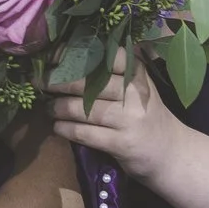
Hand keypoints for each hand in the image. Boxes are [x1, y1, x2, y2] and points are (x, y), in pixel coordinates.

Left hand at [47, 55, 187, 181]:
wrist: (170, 153)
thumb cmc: (144, 115)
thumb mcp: (137, 88)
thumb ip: (111, 73)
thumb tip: (65, 57)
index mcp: (137, 74)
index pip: (106, 55)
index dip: (74, 53)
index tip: (51, 56)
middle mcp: (135, 93)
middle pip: (88, 82)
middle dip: (57, 81)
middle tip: (39, 82)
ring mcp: (129, 119)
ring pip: (82, 108)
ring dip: (58, 108)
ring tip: (49, 108)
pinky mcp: (122, 143)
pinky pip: (84, 133)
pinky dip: (65, 129)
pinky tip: (58, 127)